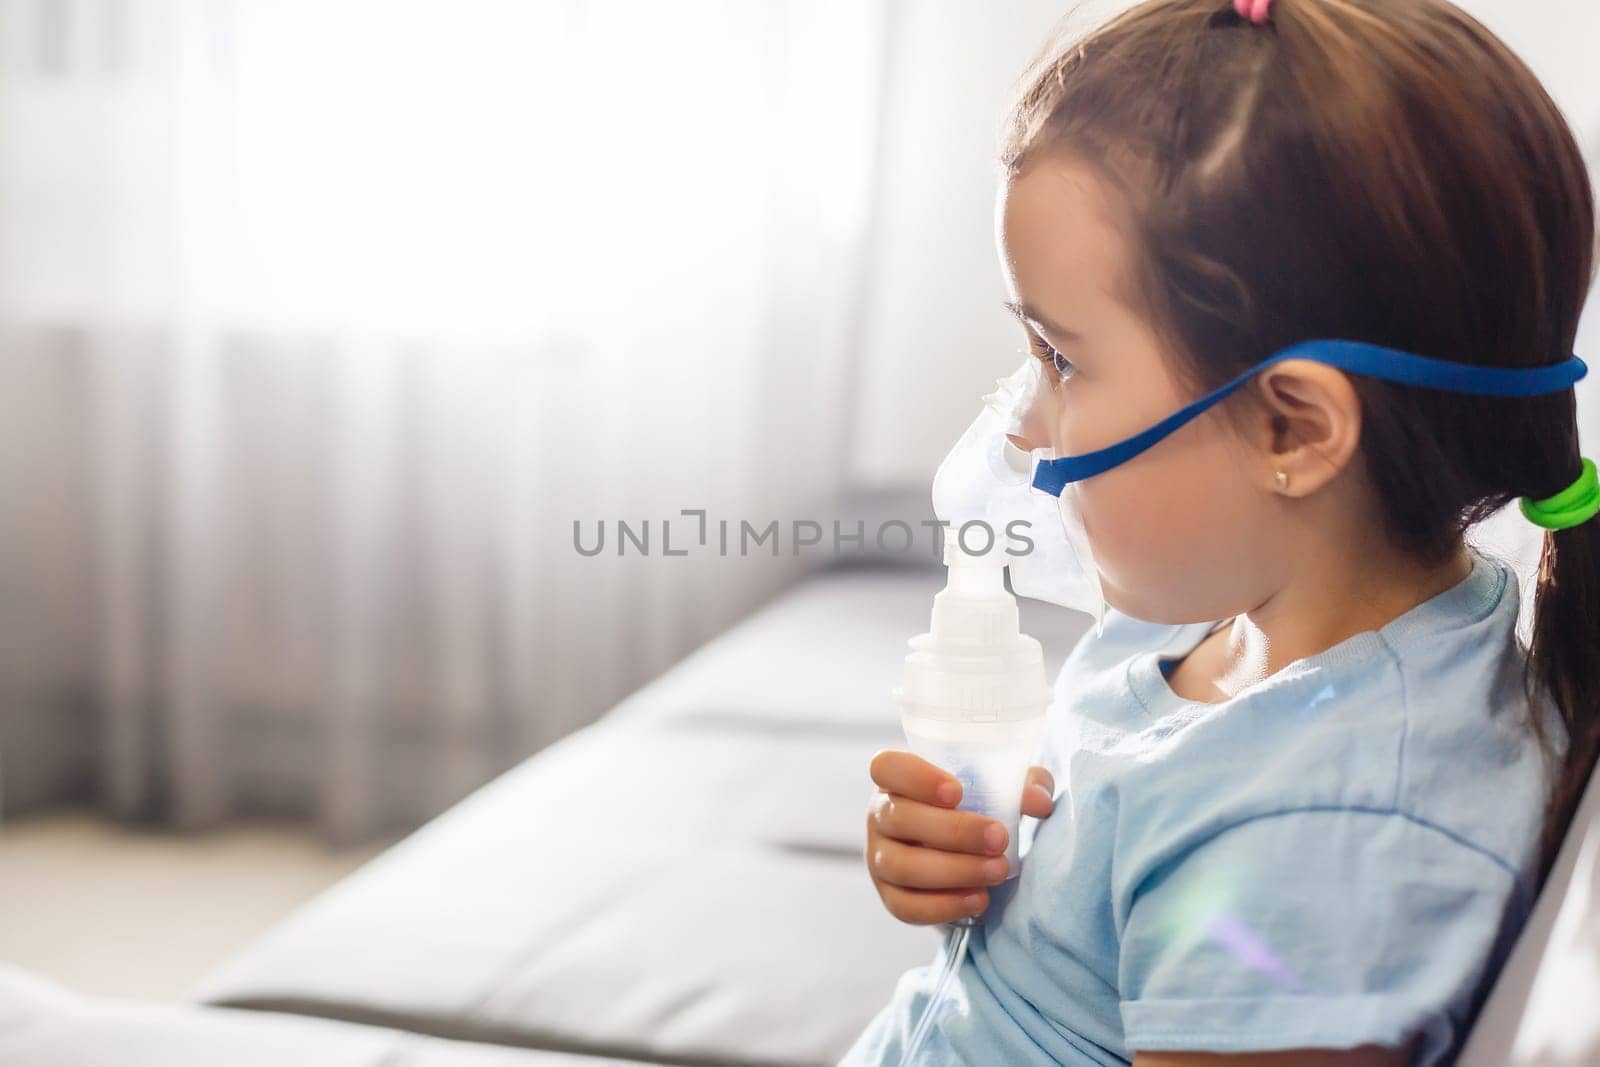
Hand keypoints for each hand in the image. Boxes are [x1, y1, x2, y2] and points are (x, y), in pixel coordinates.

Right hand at [864, 748, 1055, 924]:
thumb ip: (1023, 785)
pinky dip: (946, 906)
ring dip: (955, 871)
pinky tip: (979, 899)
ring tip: (998, 870)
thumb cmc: (978, 808)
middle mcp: (881, 815)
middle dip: (955, 831)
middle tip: (1000, 838)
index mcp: (898, 779)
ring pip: (903, 866)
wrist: (969, 856)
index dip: (916, 777)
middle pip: (900, 819)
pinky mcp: (890, 897)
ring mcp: (879, 858)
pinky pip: (907, 907)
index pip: (887, 766)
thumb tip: (1037, 802)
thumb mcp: (1001, 788)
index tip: (957, 792)